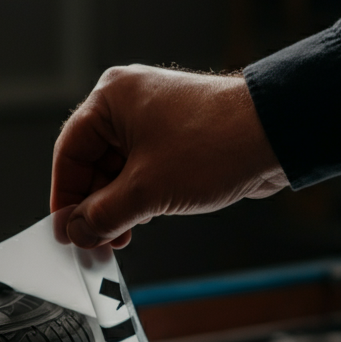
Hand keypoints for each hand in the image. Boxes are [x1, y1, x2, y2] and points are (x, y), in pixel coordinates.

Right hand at [51, 64, 287, 248]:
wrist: (275, 135)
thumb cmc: (213, 146)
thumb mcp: (146, 191)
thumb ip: (103, 215)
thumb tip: (77, 232)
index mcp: (111, 100)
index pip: (70, 152)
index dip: (65, 197)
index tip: (66, 231)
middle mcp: (129, 104)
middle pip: (93, 163)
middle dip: (94, 206)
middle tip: (94, 241)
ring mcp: (155, 119)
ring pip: (119, 171)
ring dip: (116, 207)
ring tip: (118, 237)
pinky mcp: (177, 137)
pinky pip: (144, 171)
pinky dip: (138, 198)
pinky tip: (138, 223)